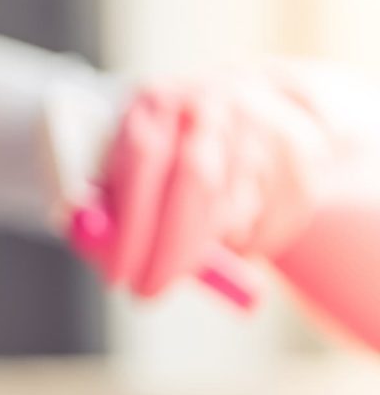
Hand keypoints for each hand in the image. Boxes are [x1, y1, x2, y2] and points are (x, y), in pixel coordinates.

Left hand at [82, 62, 355, 297]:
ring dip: (206, 245)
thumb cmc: (163, 156)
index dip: (131, 223)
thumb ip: (104, 208)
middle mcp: (210, 105)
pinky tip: (229, 225)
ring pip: (234, 210)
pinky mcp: (299, 154)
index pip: (144, 158)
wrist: (246, 107)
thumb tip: (95, 247)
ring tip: (188, 243)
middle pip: (197, 181)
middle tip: (149, 292)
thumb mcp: (123, 170)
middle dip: (171, 249)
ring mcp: (259, 125)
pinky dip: (243, 242)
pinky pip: (269, 221)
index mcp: (156, 102)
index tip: (119, 275)